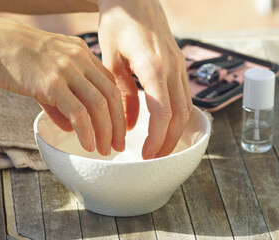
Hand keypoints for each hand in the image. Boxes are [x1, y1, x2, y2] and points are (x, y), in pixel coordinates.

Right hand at [0, 15, 125, 154]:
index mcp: (81, 53)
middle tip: (118, 144)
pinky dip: (86, 132)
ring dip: (106, 132)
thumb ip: (59, 101)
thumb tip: (70, 127)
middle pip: (111, 95)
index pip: (109, 83)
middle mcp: (79, 59)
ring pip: (99, 105)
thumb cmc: (14, 57)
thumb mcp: (44, 73)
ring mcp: (67, 70)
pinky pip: (78, 112)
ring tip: (105, 150)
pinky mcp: (52, 83)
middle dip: (118, 124)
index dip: (117, 108)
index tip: (117, 127)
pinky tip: (88, 145)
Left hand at [98, 0, 191, 158]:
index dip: (156, 138)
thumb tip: (129, 125)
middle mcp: (172, 68)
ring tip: (160, 147)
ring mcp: (179, 65)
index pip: (162, 113)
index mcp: (154, 67)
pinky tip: (164, 125)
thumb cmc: (118, 24)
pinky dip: (176, 115)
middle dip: (168, 141)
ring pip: (186, 107)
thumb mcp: (111, 60)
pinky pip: (183, 95)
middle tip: (154, 158)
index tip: (145, 154)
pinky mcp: (178, 64)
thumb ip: (122, 94)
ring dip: (175, 131)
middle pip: (180, 115)